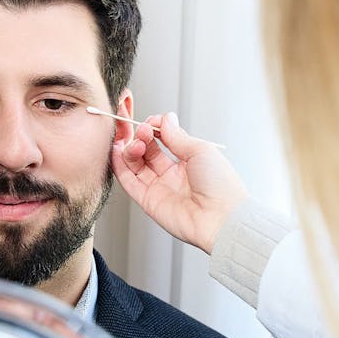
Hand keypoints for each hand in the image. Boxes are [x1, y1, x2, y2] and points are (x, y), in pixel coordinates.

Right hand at [112, 112, 247, 253]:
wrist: (221, 218)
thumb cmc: (221, 186)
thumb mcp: (200, 150)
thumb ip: (177, 136)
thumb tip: (165, 119)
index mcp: (188, 162)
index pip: (164, 140)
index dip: (155, 129)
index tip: (152, 122)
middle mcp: (172, 175)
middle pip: (148, 151)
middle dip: (142, 137)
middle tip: (143, 131)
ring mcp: (159, 187)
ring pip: (136, 164)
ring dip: (131, 149)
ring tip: (136, 142)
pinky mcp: (148, 201)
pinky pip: (129, 182)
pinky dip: (120, 166)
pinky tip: (117, 152)